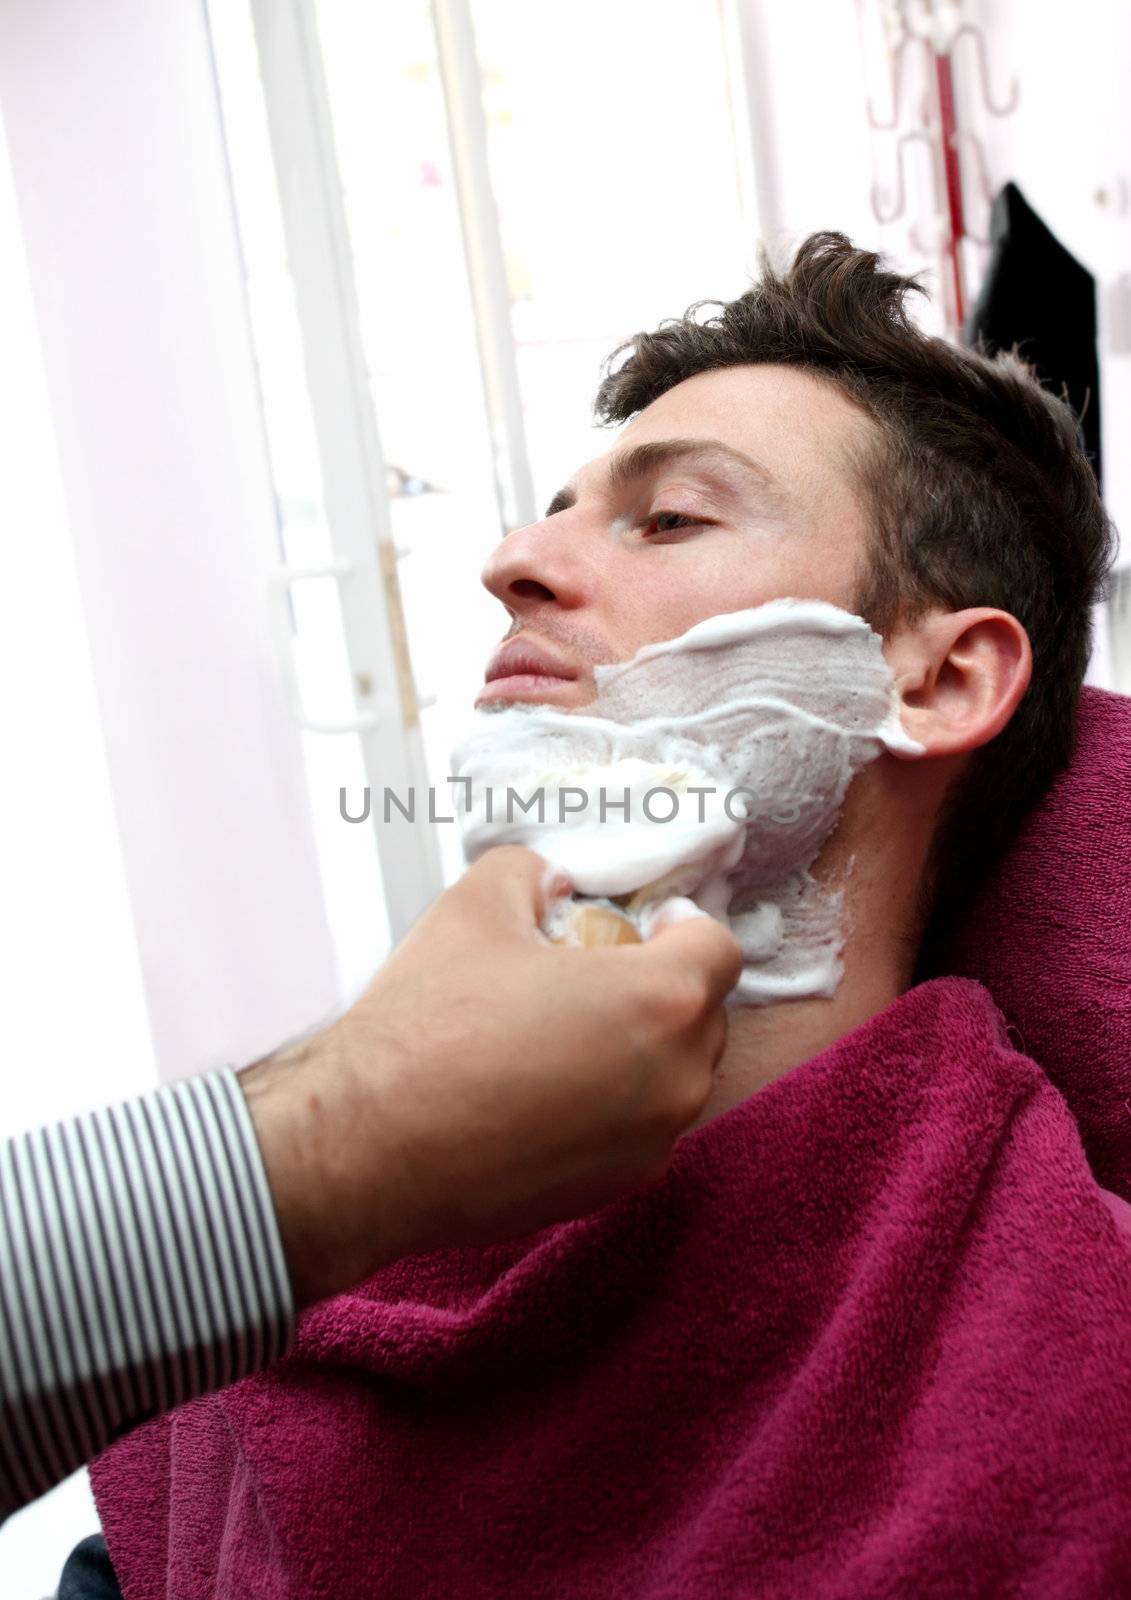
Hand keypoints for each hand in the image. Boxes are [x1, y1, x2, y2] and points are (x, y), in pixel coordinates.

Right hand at [240, 847, 741, 1305]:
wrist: (368, 1149)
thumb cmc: (425, 1031)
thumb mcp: (474, 907)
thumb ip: (532, 873)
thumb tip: (550, 881)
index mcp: (660, 1002)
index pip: (719, 949)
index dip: (682, 925)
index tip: (644, 924)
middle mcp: (675, 1081)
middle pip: (704, 1014)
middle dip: (661, 986)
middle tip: (593, 972)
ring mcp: (649, 1144)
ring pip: (674, 1074)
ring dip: (638, 1046)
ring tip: (561, 1031)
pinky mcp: (614, 1189)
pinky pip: (638, 1126)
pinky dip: (611, 1101)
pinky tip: (542, 1087)